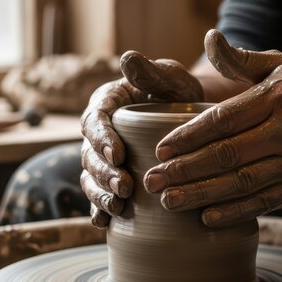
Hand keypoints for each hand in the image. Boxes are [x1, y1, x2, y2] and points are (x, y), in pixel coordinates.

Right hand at [80, 51, 202, 227]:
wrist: (191, 117)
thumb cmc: (180, 93)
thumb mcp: (170, 78)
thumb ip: (151, 71)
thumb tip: (128, 58)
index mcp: (107, 104)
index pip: (95, 121)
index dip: (101, 139)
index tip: (118, 155)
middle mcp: (99, 133)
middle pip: (90, 155)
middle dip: (104, 174)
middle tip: (125, 187)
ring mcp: (103, 159)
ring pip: (91, 178)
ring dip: (100, 195)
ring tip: (118, 207)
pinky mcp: (112, 179)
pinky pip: (98, 197)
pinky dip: (99, 210)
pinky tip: (105, 223)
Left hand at [144, 29, 281, 227]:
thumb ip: (242, 60)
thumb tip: (209, 39)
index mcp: (277, 99)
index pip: (224, 120)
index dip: (189, 137)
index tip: (161, 149)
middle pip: (227, 155)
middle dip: (185, 170)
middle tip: (152, 181)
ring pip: (241, 183)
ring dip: (201, 194)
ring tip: (169, 201)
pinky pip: (263, 203)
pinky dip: (234, 212)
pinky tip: (206, 218)